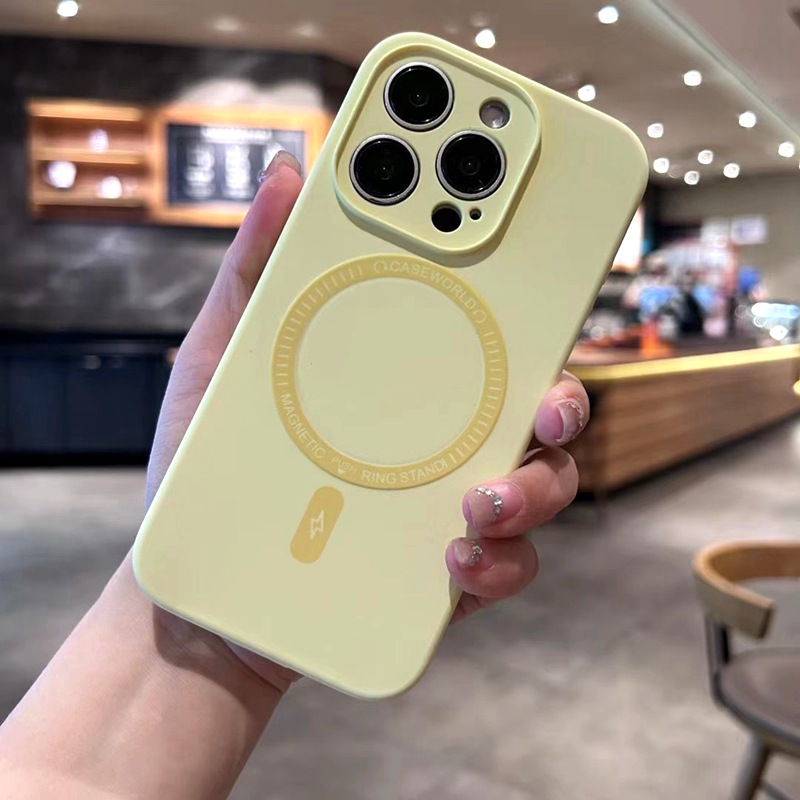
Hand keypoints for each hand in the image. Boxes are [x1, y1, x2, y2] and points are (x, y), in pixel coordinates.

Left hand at [145, 151, 587, 688]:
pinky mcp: (446, 577)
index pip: (483, 330)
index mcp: (404, 381)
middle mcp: (442, 439)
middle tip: (548, 404)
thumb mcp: (221, 360)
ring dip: (534, 490)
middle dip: (564, 401)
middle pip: (534, 409)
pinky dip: (496, 563)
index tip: (542, 269)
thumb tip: (289, 174)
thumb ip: (256, 271)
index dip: (528, 297)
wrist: (198, 594)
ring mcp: (449, 507)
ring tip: (478, 500)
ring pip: (540, 487)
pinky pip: (505, 566)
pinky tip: (454, 558)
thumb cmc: (210, 470)